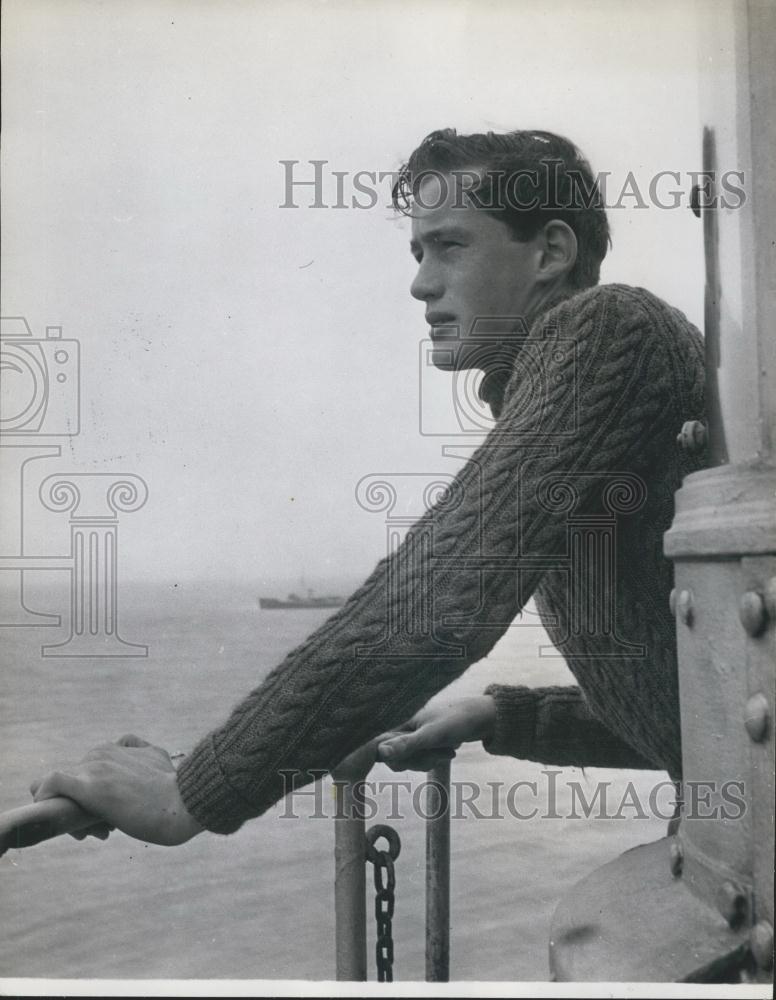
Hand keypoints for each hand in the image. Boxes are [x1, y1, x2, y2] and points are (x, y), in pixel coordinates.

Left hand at [30, 735, 203, 845]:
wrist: (184, 805)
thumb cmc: (175, 794)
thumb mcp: (158, 765)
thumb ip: (140, 762)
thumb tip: (135, 772)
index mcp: (118, 747)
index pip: (88, 768)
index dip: (89, 791)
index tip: (103, 818)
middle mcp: (104, 752)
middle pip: (74, 779)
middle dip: (81, 804)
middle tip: (97, 832)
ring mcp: (96, 767)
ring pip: (62, 785)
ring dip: (70, 810)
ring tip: (91, 833)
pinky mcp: (90, 786)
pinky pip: (52, 782)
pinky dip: (43, 794)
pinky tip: (46, 810)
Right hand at [376, 695, 495, 771]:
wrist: (481, 718)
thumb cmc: (455, 721)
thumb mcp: (431, 735)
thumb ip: (406, 744)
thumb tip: (380, 752)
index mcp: (400, 722)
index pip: (380, 747)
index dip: (390, 757)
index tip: (405, 761)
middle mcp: (403, 729)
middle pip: (395, 759)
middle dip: (416, 761)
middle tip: (435, 753)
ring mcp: (413, 737)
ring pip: (409, 762)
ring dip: (427, 761)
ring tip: (447, 750)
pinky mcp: (423, 744)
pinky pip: (420, 761)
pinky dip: (433, 760)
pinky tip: (448, 752)